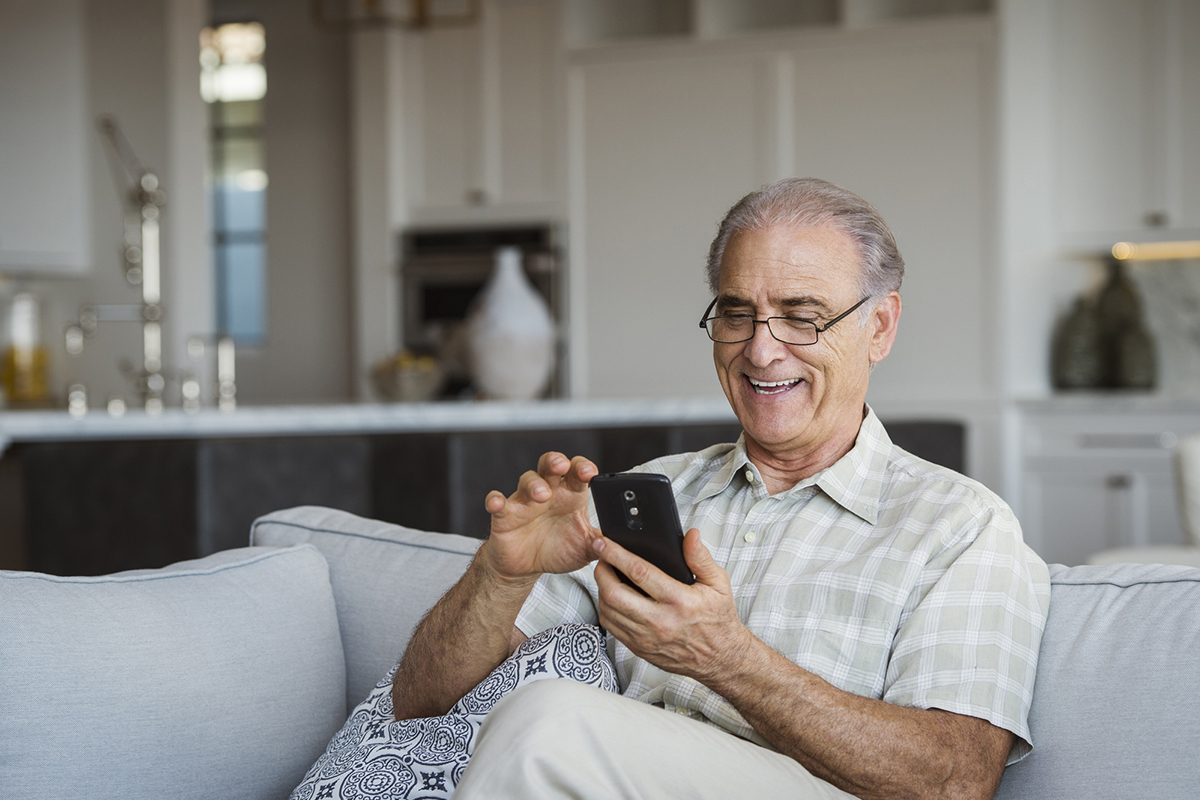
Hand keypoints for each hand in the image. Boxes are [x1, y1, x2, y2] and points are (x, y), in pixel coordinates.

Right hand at [481, 452, 601, 583]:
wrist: (527, 568)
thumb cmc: (557, 550)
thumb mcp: (585, 549)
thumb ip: (602, 543)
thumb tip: (621, 543)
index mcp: (570, 496)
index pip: (578, 473)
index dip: (584, 468)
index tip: (590, 472)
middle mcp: (548, 493)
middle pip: (551, 466)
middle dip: (556, 461)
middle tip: (562, 465)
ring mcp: (525, 502)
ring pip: (527, 481)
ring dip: (533, 484)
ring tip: (541, 494)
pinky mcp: (504, 515)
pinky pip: (497, 501)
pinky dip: (495, 500)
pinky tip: (497, 503)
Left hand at [592, 529, 753, 683]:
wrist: (720, 658)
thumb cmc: (718, 620)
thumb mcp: (718, 584)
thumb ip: (701, 558)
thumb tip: (691, 536)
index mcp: (678, 601)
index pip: (639, 572)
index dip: (616, 554)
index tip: (603, 543)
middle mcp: (660, 621)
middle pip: (614, 594)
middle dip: (601, 572)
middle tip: (601, 558)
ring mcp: (646, 637)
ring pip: (609, 611)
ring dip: (601, 590)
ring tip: (607, 576)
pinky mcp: (639, 648)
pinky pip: (612, 627)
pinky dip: (606, 610)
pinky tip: (613, 599)